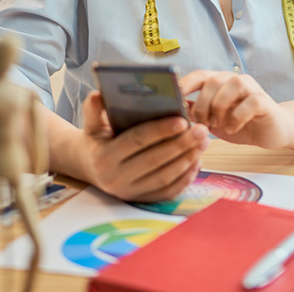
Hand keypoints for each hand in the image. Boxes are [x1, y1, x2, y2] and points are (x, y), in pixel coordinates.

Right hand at [76, 91, 209, 202]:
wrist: (90, 168)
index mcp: (104, 156)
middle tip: (202, 130)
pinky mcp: (140, 200)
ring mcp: (129, 192)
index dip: (161, 130)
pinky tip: (197, 160)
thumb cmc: (98, 139)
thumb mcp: (92, 123)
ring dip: (188, 159)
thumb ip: (94, 109)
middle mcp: (115, 178)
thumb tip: (98, 93)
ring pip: (165, 177)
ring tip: (204, 142)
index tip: (183, 120)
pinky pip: (167, 191)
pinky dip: (185, 177)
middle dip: (182, 144)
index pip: (137, 141)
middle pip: (155, 160)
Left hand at [180, 70, 293, 148]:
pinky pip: (249, 103)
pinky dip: (237, 117)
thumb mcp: (214, 121)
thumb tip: (177, 108)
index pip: (200, 75)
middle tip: (202, 124)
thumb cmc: (241, 124)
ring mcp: (251, 88)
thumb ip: (197, 114)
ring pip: (231, 87)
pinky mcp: (264, 101)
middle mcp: (235, 80)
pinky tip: (233, 128)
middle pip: (212, 81)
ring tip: (217, 125)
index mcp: (220, 82)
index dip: (185, 84)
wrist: (272, 131)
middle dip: (202, 104)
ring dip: (219, 108)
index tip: (173, 98)